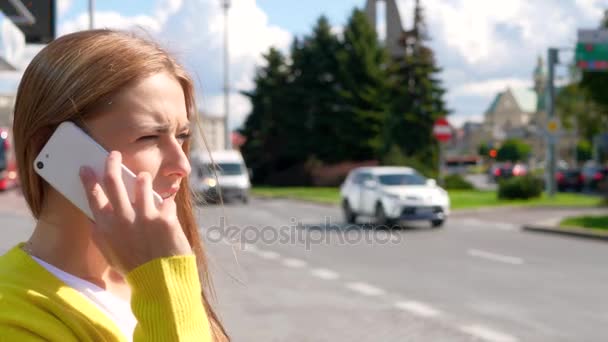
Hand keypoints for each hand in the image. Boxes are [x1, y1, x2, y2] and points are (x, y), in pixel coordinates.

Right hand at [79, 151, 191, 274]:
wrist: (161, 280)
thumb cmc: (134, 266)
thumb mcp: (110, 251)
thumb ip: (102, 231)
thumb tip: (97, 213)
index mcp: (105, 227)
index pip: (93, 196)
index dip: (89, 179)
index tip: (86, 167)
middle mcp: (122, 218)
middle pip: (113, 180)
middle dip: (112, 163)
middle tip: (113, 154)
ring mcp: (145, 216)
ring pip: (142, 183)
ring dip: (143, 180)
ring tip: (144, 182)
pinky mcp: (165, 217)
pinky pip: (166, 201)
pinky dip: (166, 205)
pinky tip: (167, 214)